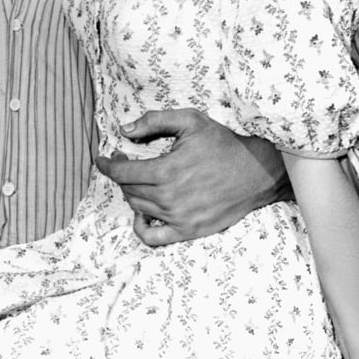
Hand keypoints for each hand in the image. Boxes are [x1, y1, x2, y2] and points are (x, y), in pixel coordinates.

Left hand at [95, 108, 288, 245]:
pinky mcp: (188, 231)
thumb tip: (124, 129)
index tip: (102, 159)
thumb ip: (154, 120)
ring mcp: (178, 218)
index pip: (121, 172)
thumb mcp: (191, 120)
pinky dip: (141, 227)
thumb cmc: (223, 144)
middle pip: (128, 189)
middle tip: (125, 162)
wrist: (256, 172)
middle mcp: (169, 198)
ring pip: (138, 208)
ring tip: (138, 180)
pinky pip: (153, 237)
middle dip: (120, 174)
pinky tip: (142, 213)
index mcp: (166, 170)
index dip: (107, 164)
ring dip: (131, 193)